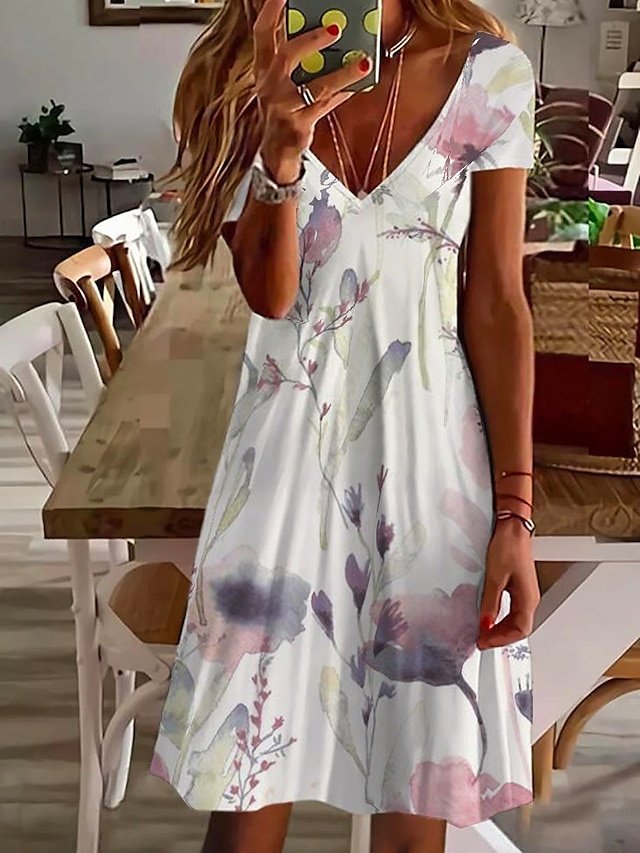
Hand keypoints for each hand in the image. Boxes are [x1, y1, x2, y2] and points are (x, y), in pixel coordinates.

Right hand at [253, 0, 371, 182]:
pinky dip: (343, 93)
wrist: (276, 151)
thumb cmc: (284, 108)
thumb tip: (329, 31)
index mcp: (263, 69)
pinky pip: (325, 106)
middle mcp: (269, 86)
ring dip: (341, 73)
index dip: (271, 11)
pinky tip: (359, 83)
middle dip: (311, 39)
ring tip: (363, 62)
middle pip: (287, 57)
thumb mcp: (283, 80)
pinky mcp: (298, 126)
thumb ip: (298, 57)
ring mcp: (283, 107)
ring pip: (315, 87)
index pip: (262, 34)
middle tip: (336, 27)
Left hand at [476, 517, 539, 650]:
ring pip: (516, 620)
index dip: (502, 639)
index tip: (484, 642)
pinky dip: (501, 618)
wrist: (512, 529)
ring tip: (483, 632)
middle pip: (519, 628)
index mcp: (528, 598)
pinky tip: (489, 618)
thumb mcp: (495, 577)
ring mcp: (525, 593)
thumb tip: (485, 624)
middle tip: (481, 641)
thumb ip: (490, 603)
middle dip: (500, 637)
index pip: (520, 630)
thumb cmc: (507, 548)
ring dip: (501, 629)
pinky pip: (512, 610)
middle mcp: (530, 598)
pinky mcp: (518, 587)